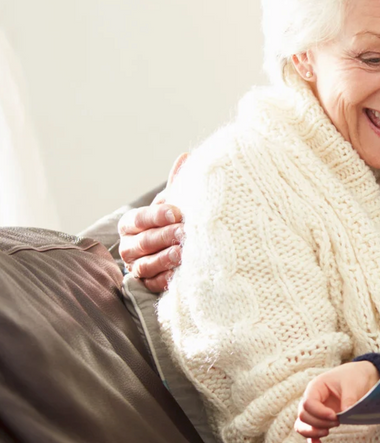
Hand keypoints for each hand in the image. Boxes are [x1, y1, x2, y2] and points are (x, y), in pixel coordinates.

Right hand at [118, 153, 188, 291]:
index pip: (139, 218)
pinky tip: (180, 275)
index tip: (177, 212)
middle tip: (184, 232)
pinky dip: (165, 280)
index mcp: (132, 223)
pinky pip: (153, 284)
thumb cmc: (173, 223)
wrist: (177, 251)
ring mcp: (136, 267)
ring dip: (164, 258)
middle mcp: (129, 246)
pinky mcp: (146, 285)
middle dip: (163, 236)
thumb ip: (178, 185)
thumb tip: (187, 157)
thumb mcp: (174, 204)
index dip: (156, 215)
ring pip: (145, 264)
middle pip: (142, 242)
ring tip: (183, 253)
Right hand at [295, 361, 379, 442]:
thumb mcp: (353, 384)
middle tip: (337, 422)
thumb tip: (346, 412)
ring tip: (327, 433)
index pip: (308, 403)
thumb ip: (349, 398)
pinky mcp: (321, 419)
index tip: (335, 416)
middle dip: (319, 423)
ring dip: (312, 432)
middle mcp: (312, 399)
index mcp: (316, 387)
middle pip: (303, 415)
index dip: (319, 413)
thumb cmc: (354, 377)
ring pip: (302, 425)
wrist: (361, 377)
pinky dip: (312, 439)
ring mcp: (315, 410)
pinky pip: (309, 431)